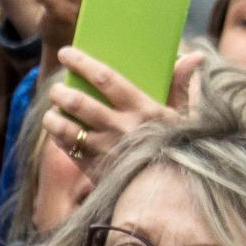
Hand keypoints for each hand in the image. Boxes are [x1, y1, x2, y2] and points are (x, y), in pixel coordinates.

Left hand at [42, 46, 201, 176]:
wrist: (167, 191)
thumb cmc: (177, 148)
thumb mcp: (184, 117)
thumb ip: (181, 86)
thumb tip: (195, 55)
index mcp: (142, 109)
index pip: (106, 78)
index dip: (82, 63)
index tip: (66, 53)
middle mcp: (120, 127)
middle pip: (79, 103)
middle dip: (61, 93)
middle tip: (55, 89)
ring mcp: (105, 149)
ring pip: (67, 128)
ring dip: (53, 118)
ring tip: (51, 113)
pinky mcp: (94, 169)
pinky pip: (68, 149)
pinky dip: (59, 139)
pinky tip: (56, 132)